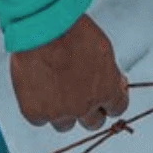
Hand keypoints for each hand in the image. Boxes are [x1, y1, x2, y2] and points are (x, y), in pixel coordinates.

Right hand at [10, 13, 128, 131]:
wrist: (43, 27)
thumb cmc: (73, 31)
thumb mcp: (104, 50)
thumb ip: (109, 73)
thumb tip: (114, 83)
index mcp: (106, 90)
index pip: (117, 108)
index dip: (110, 101)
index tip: (105, 96)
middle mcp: (84, 106)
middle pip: (93, 123)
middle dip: (90, 110)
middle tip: (80, 95)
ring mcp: (58, 112)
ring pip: (65, 125)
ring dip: (63, 112)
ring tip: (56, 90)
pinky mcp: (34, 112)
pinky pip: (40, 120)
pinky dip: (39, 109)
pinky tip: (39, 91)